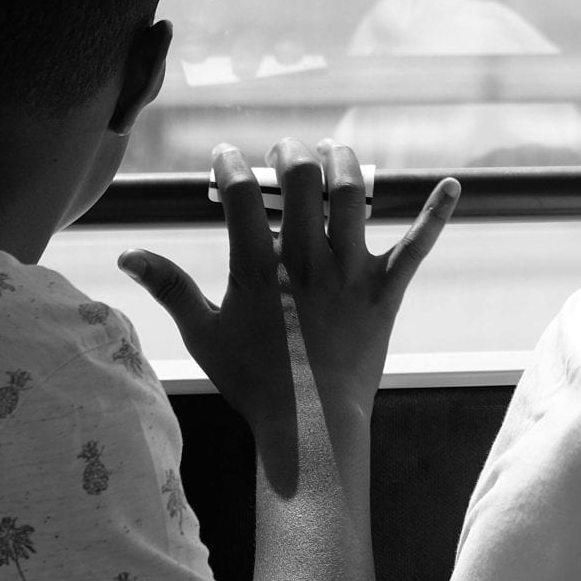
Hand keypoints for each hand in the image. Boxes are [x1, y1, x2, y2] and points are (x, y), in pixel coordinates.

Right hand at [121, 140, 456, 429]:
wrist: (310, 427)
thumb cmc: (253, 382)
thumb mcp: (202, 334)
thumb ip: (169, 287)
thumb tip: (128, 254)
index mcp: (260, 268)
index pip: (242, 195)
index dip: (230, 166)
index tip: (225, 156)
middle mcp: (307, 260)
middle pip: (302, 181)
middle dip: (289, 154)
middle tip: (282, 154)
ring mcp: (351, 272)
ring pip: (354, 195)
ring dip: (343, 164)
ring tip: (331, 154)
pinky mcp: (385, 290)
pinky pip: (417, 246)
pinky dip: (436, 214)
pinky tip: (453, 186)